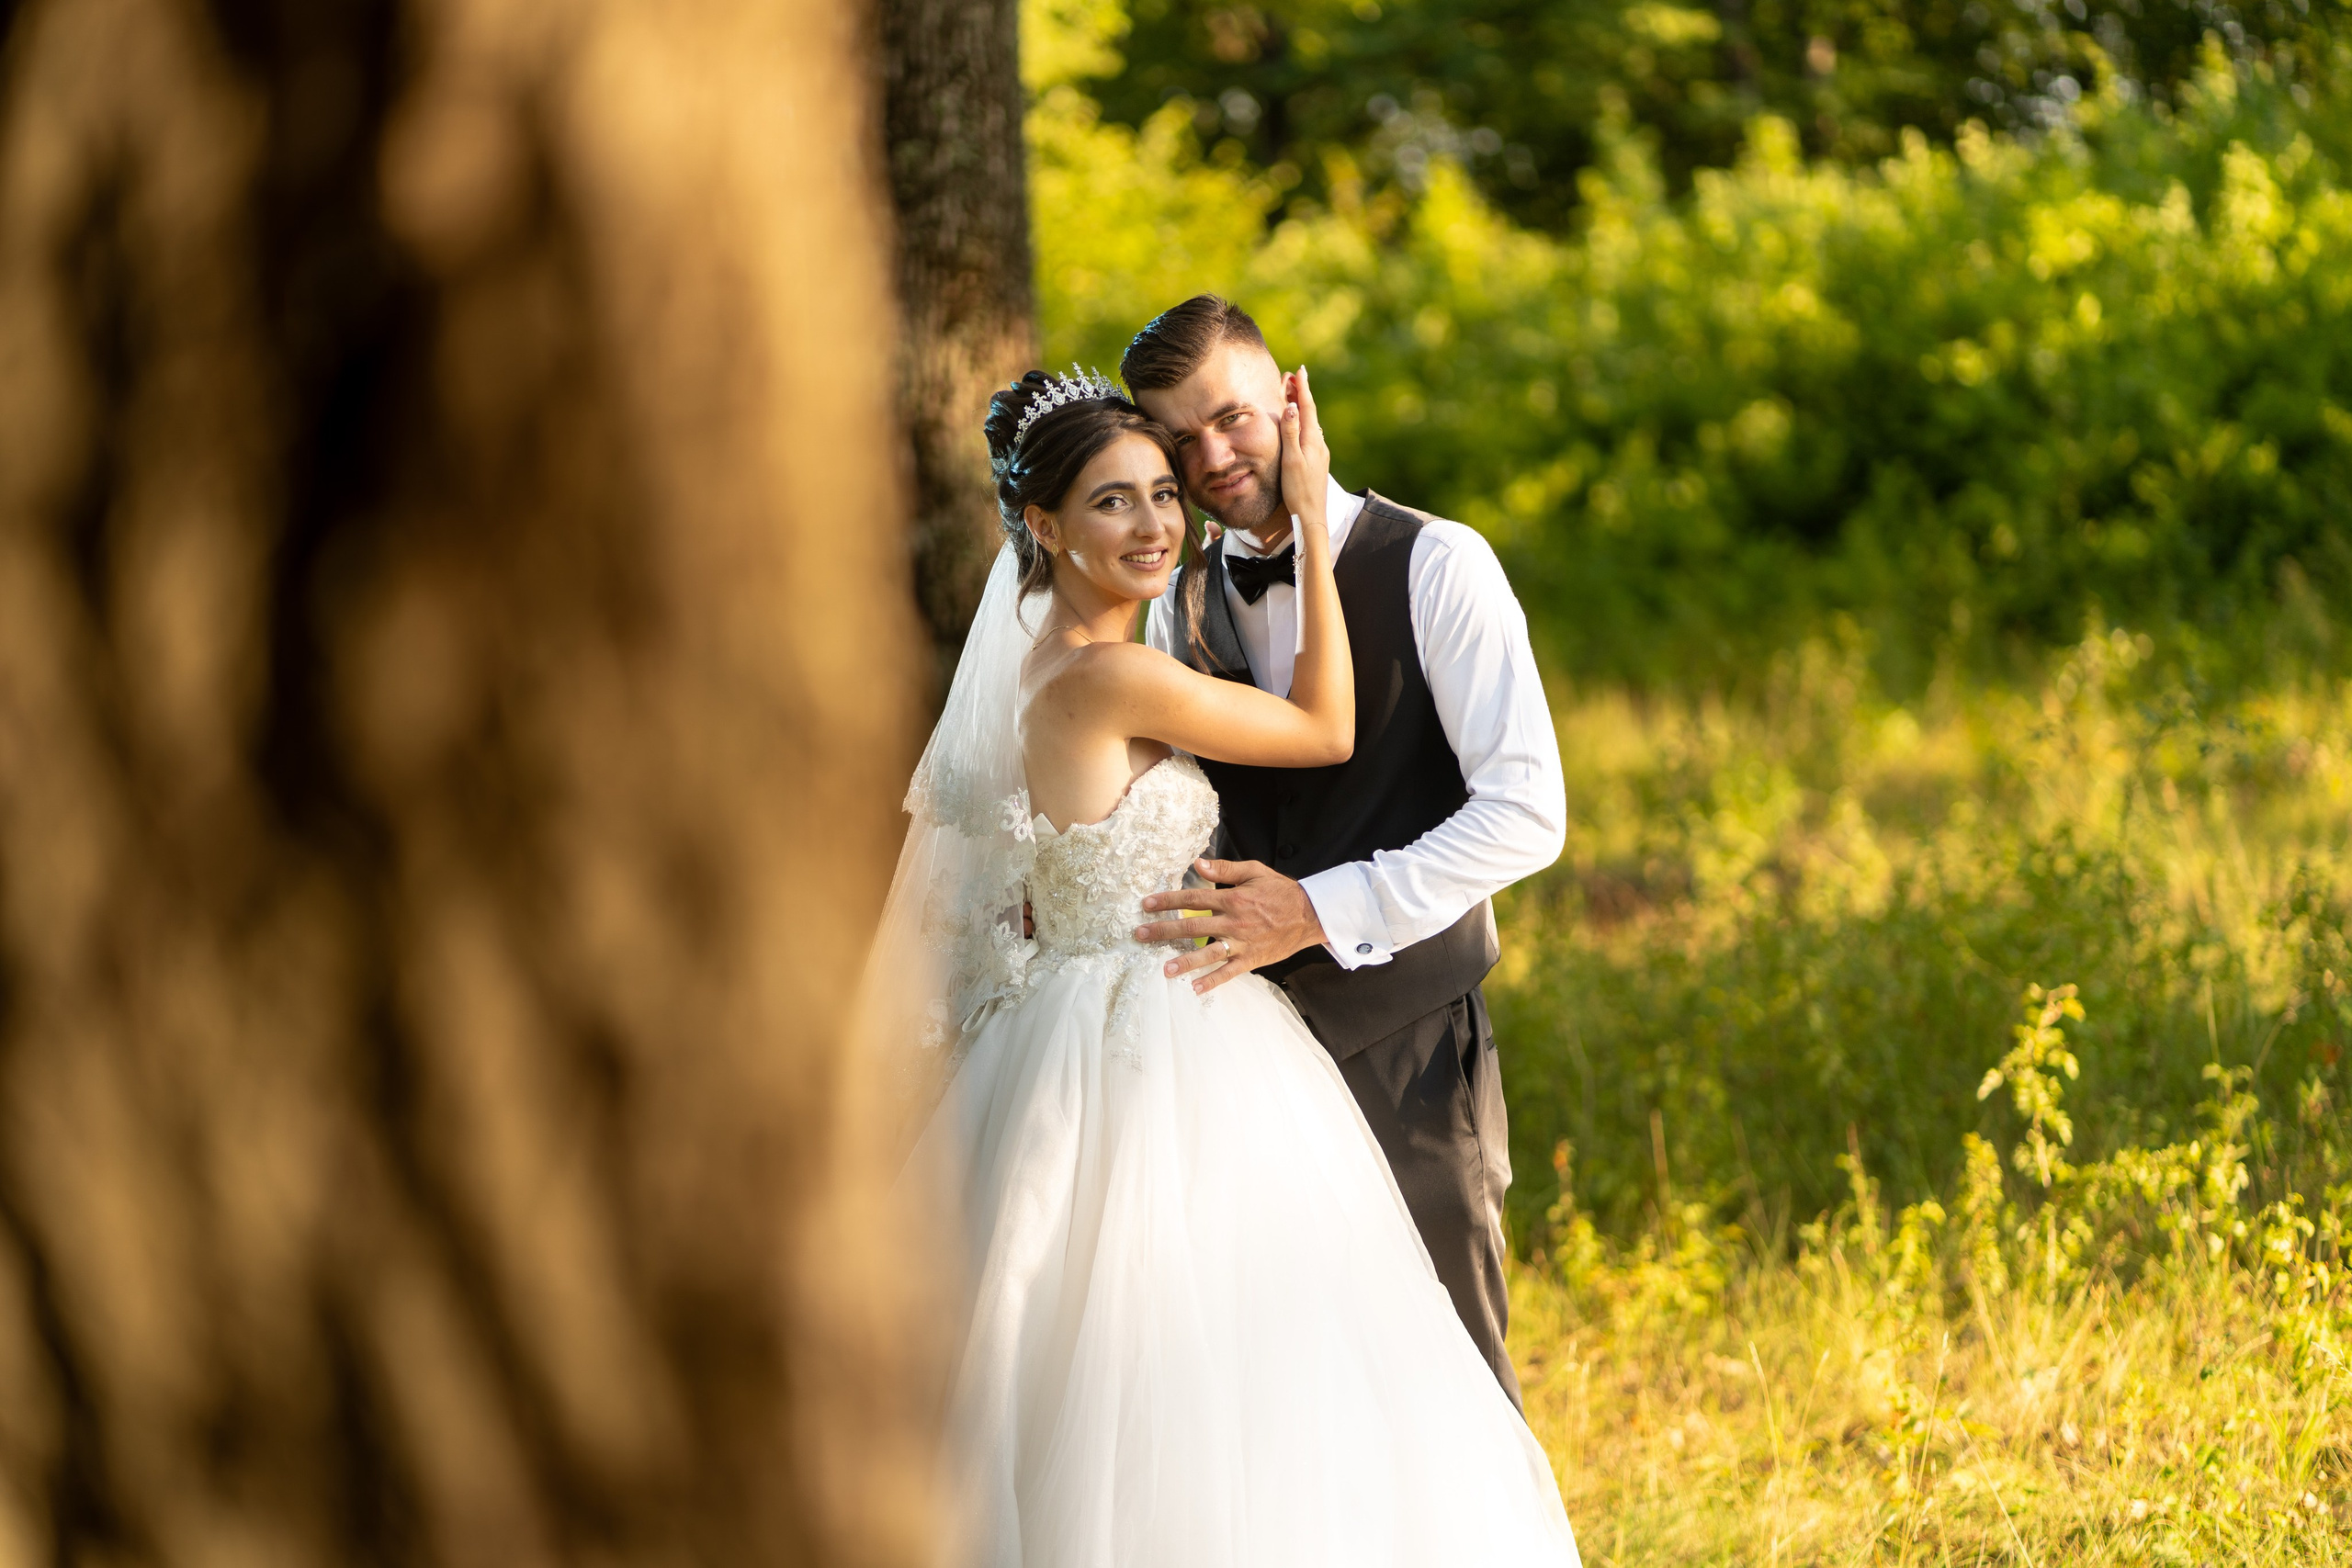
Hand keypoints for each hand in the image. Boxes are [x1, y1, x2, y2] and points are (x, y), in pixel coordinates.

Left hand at [1134, 858, 1325, 993]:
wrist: (1309, 915)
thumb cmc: (1280, 891)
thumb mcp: (1254, 871)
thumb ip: (1225, 870)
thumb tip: (1197, 864)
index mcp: (1232, 899)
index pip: (1193, 899)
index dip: (1168, 901)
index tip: (1146, 905)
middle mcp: (1234, 922)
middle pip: (1192, 927)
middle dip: (1164, 931)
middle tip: (1141, 935)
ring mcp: (1242, 943)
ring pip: (1208, 954)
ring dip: (1185, 962)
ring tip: (1164, 969)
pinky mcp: (1251, 960)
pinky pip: (1229, 972)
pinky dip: (1213, 981)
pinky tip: (1195, 988)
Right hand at [1280, 367, 1329, 531]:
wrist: (1312, 516)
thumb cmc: (1299, 490)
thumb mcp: (1291, 460)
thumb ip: (1290, 433)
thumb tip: (1291, 406)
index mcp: (1312, 440)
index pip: (1308, 407)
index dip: (1303, 388)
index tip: (1300, 370)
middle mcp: (1319, 444)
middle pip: (1311, 413)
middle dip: (1301, 394)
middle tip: (1293, 377)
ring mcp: (1320, 453)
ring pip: (1311, 423)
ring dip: (1302, 408)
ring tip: (1294, 395)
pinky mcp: (1317, 462)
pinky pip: (1310, 434)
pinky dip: (1303, 422)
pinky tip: (1300, 425)